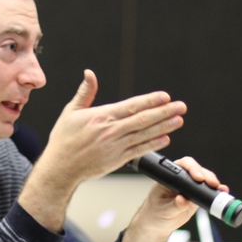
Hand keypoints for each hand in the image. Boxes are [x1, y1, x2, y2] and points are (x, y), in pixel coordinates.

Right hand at [40, 69, 186, 183]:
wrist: (61, 167)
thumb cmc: (64, 140)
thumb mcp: (71, 112)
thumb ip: (85, 92)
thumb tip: (89, 74)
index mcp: (101, 117)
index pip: (131, 106)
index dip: (150, 101)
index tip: (165, 97)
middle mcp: (111, 131)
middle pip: (143, 119)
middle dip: (164, 112)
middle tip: (180, 106)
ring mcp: (115, 147)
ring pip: (144, 135)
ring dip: (164, 127)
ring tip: (178, 120)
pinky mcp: (117, 160)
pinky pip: (139, 151)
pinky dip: (153, 145)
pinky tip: (165, 138)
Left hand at [122, 157, 225, 241]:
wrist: (158, 223)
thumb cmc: (155, 212)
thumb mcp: (162, 210)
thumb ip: (173, 205)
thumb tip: (182, 200)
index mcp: (169, 176)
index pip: (182, 166)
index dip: (192, 168)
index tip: (198, 178)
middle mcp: (181, 179)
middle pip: (197, 170)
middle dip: (207, 176)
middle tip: (212, 185)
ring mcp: (191, 187)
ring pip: (205, 180)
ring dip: (214, 184)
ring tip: (221, 190)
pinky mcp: (197, 196)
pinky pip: (209, 192)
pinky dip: (216, 193)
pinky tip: (223, 193)